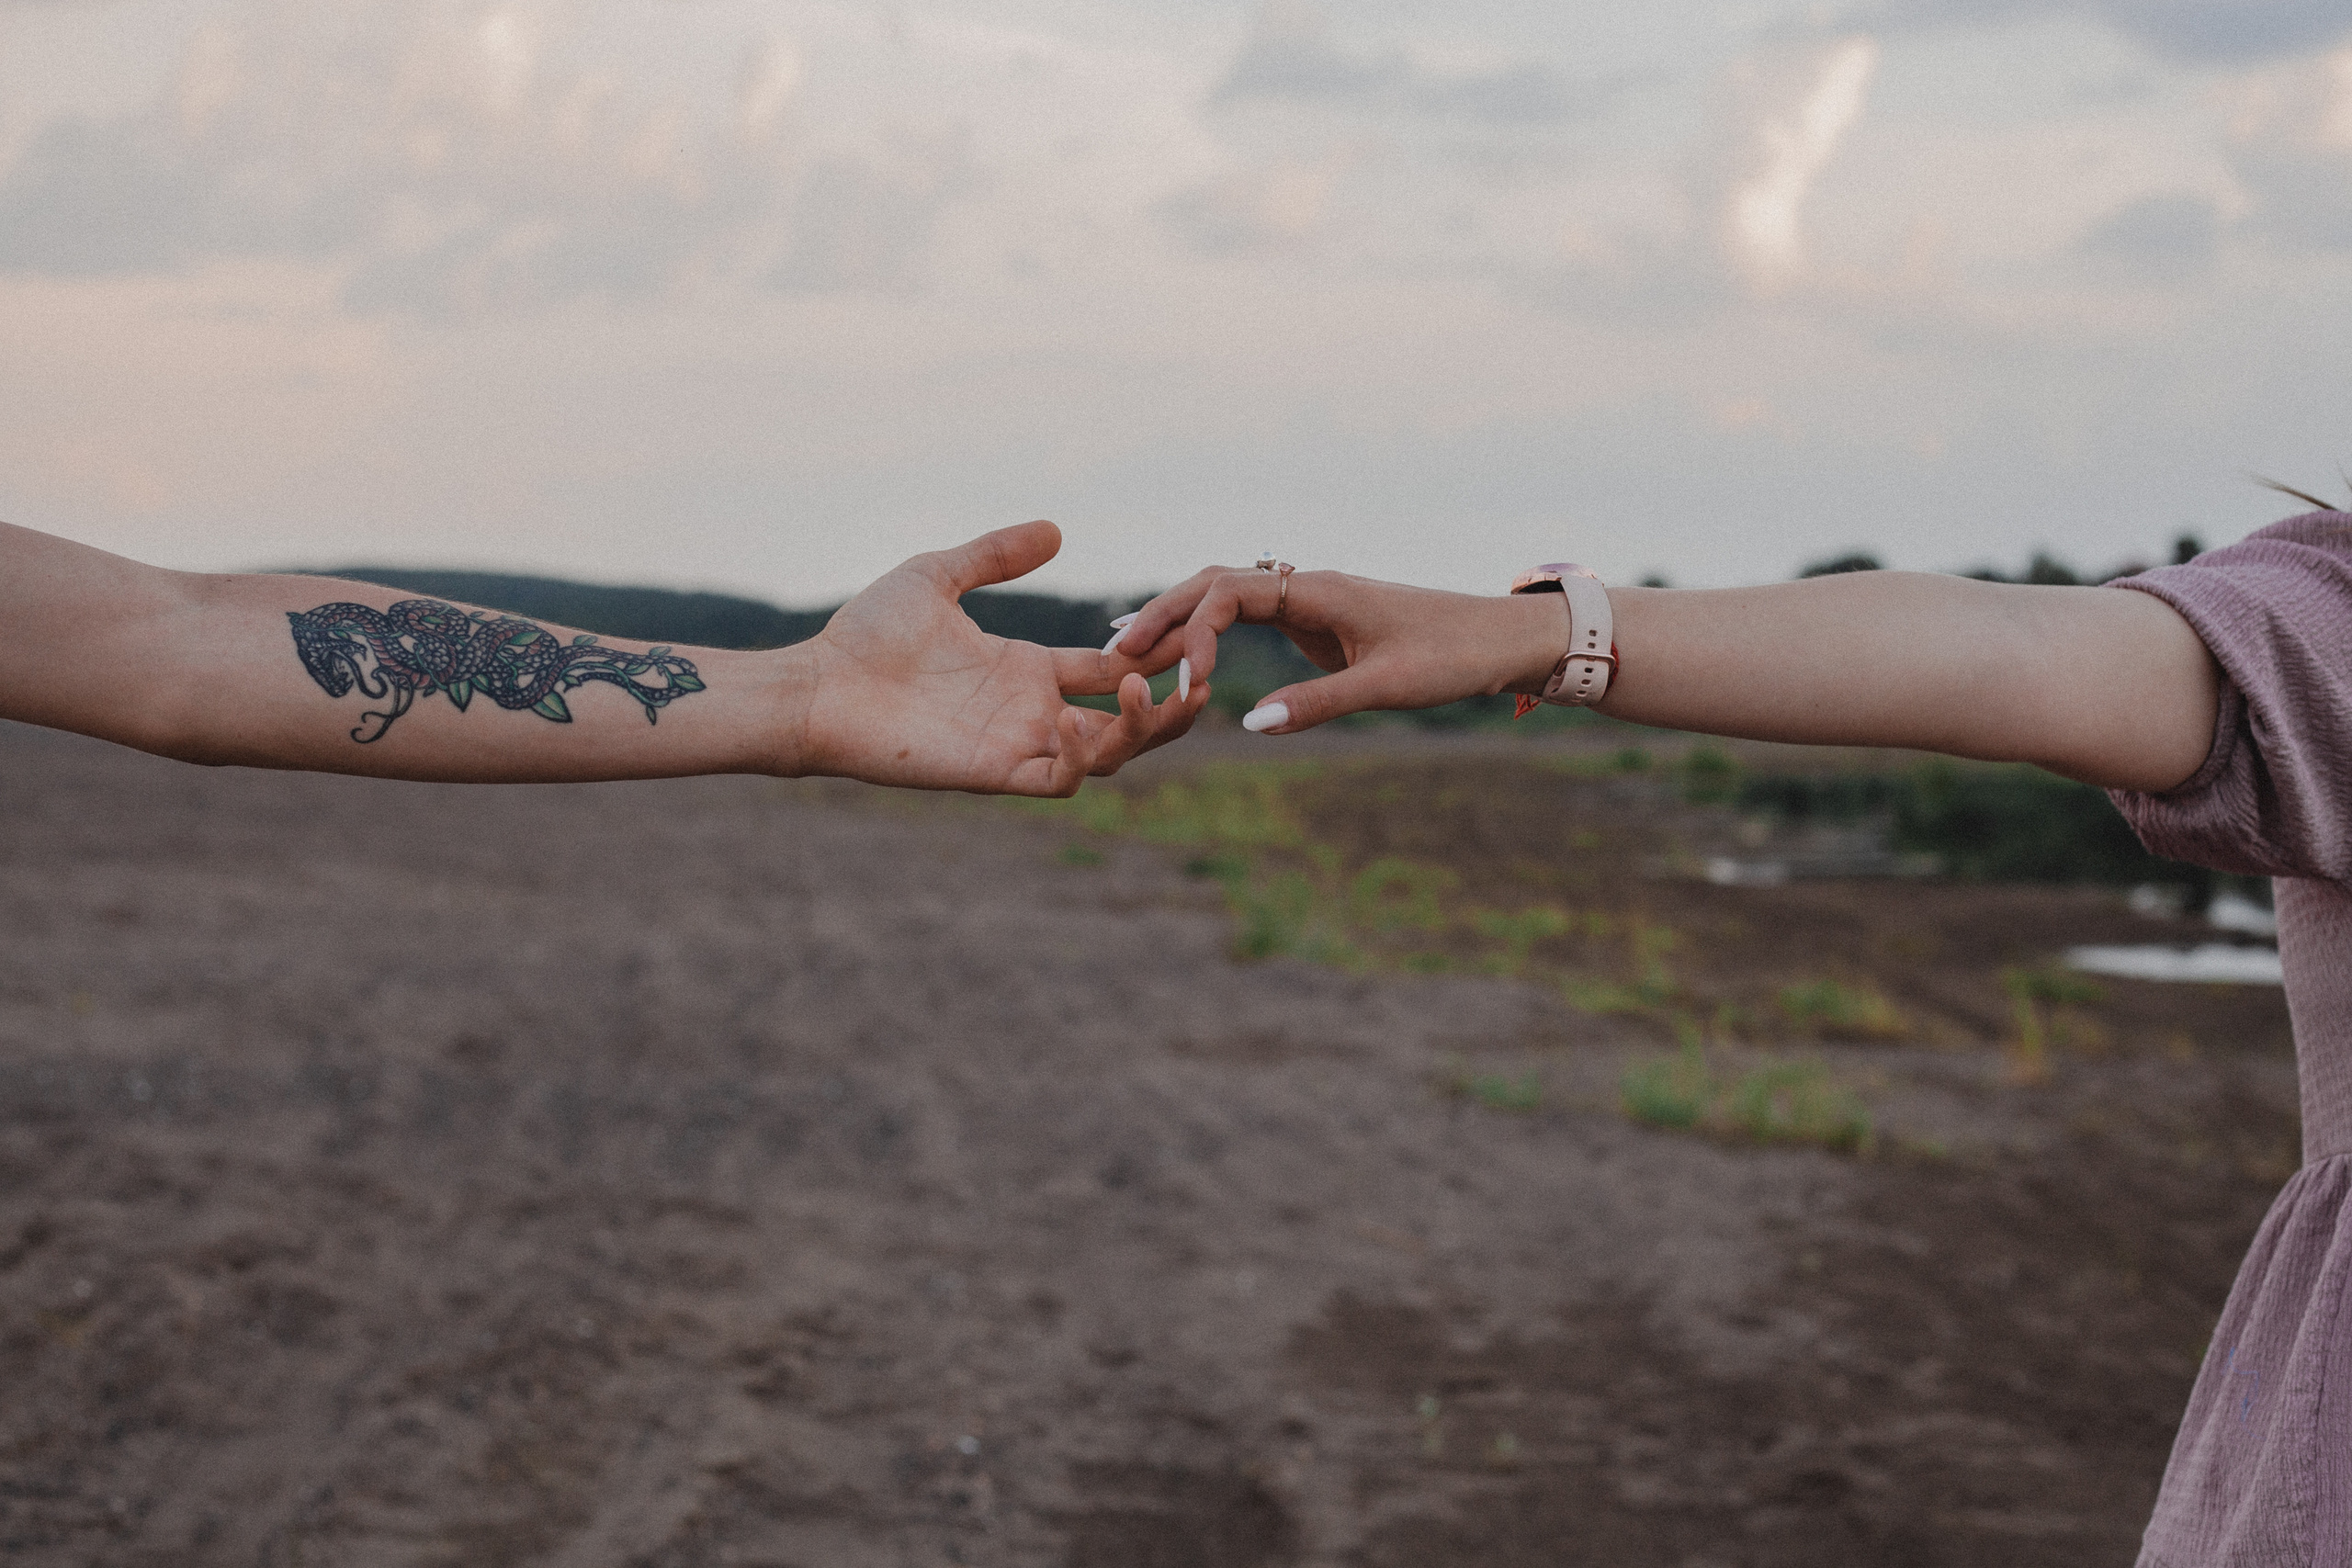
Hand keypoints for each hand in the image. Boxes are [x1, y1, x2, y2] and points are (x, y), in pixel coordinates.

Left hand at [797, 521, 1205, 792]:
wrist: (818, 687)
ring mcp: (1017, 744)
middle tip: (1198, 678)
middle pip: (1131, 722)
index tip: (1189, 629)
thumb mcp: (938, 576)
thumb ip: (995, 555)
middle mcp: (1033, 711)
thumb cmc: (867, 635)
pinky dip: (1081, 755)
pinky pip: (1059, 780)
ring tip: (1140, 689)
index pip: (1115, 668)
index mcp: (1029, 669)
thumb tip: (1055, 531)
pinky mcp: (994, 773)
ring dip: (1138, 728)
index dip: (1156, 653)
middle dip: (1173, 706)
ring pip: (1109, 756)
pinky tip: (1071, 721)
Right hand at [1111, 564, 1562, 732]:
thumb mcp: (1386, 686)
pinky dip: (1211, 632)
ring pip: (1227, 597)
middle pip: (1213, 583)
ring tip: (1129, 652)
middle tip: (1114, 653)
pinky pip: (1249, 617)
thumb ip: (1316, 703)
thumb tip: (1247, 722)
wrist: (1501, 640)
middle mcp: (1307, 585)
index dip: (1195, 633)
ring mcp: (1310, 601)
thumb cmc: (1452, 657)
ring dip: (1181, 620)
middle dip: (1163, 614)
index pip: (1229, 592)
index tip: (1185, 683)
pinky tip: (1186, 655)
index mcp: (1319, 589)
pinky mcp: (1317, 622)